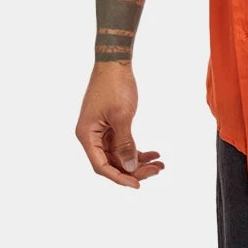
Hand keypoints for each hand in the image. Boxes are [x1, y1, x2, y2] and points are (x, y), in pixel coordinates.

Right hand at [75, 62, 164, 188]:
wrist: (115, 63)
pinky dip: (137, 150)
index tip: (138, 184)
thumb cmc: (114, 85)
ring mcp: (101, 131)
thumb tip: (129, 168)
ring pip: (119, 156)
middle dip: (134, 169)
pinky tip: (154, 154)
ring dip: (138, 161)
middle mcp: (91, 136)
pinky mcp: (110, 126)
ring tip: (160, 164)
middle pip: (111, 163)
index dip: (119, 177)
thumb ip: (125, 144)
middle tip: (156, 170)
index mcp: (87, 135)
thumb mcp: (122, 117)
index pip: (101, 166)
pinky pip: (123, 145)